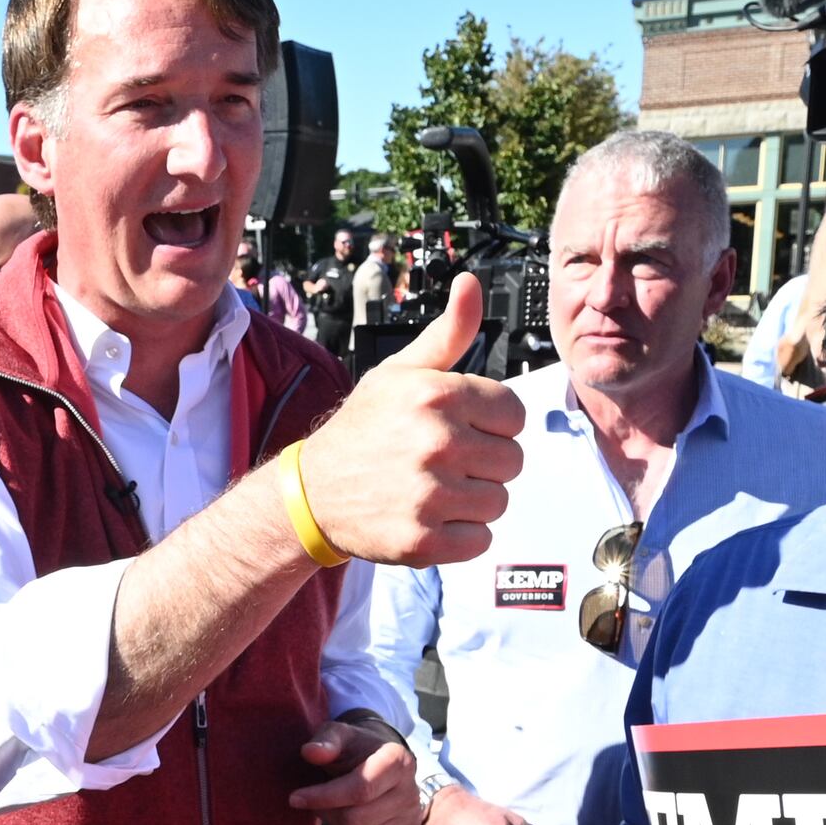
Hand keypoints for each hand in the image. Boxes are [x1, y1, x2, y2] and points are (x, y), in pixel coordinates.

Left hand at [288, 713, 424, 824]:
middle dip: (328, 812)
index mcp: (397, 761)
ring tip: (335, 807)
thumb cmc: (353, 749)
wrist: (378, 762)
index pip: (360, 789)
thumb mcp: (337, 735)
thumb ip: (325, 741)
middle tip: (318, 800)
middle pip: (356, 819)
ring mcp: (414, 816)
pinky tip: (351, 820)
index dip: (324, 797)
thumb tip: (310, 752)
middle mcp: (411, 790)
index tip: (295, 798)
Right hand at [294, 274, 524, 565]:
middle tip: (442, 463)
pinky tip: (428, 517)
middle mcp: (437, 442)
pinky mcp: (423, 541)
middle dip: (483, 463)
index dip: (491, 423)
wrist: (311, 491)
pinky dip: (460, 535)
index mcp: (438, 394)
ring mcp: (430, 495)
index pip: (514, 414)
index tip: (460, 429)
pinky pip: (481, 540)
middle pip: (512, 461)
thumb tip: (471, 284)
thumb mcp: (401, 372)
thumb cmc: (364, 428)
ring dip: (472, 500)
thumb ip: (448, 334)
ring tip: (433, 490)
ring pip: (498, 502)